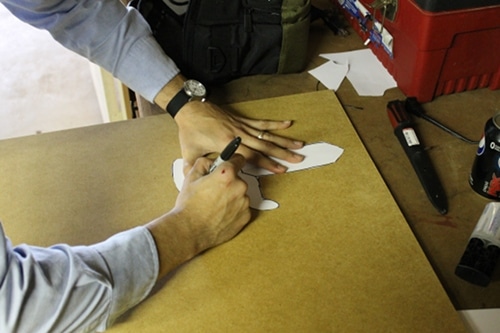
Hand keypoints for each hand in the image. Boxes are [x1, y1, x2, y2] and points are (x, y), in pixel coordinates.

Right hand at [146, 154, 249, 279]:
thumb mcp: (191, 177)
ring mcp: (244, 203)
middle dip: (228, 183)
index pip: (239, 159)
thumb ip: (204, 163)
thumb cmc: (189, 206)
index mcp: (227, 174)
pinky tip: (220, 214)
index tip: (229, 165)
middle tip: (214, 191)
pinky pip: (242, 209)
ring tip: (215, 205)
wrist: (190, 231)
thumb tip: (212, 161)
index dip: (232, 161)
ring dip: (232, 197)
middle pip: (238, 179)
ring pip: (240, 195)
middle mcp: (239, 187)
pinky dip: (234, 210)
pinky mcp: (245, 217)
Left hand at [175, 100, 304, 173]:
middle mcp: (238, 135)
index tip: (281, 170)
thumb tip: (192, 182)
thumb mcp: (189, 152)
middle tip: (298, 159)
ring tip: (300, 145)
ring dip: (284, 140)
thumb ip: (193, 168)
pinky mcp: (240, 120)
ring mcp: (241, 127)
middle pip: (265, 146)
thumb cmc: (189, 130)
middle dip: (283, 154)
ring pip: (267, 135)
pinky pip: (260, 123)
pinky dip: (275, 124)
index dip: (268, 164)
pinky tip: (288, 123)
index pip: (252, 157)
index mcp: (228, 144)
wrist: (189, 108)